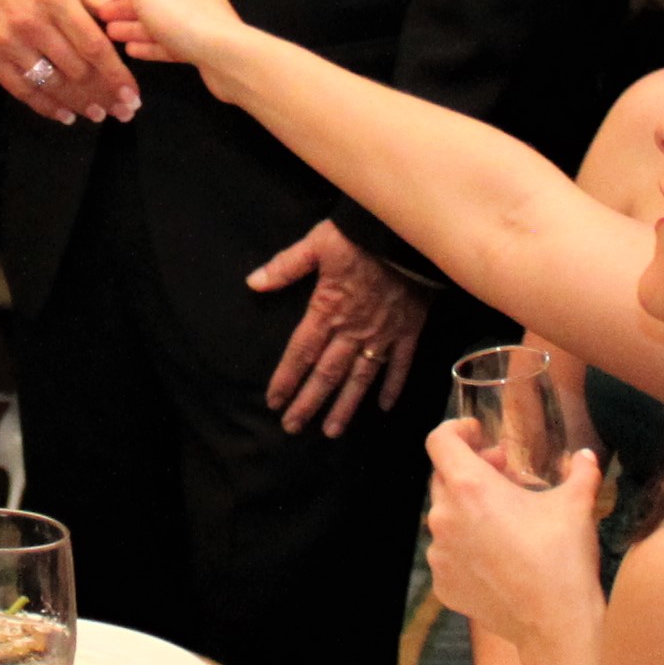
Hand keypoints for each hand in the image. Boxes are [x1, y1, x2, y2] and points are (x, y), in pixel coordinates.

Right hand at [0, 0, 141, 124]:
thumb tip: (118, 20)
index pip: (93, 45)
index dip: (116, 74)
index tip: (132, 93)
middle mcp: (32, 23)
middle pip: (76, 70)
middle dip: (104, 94)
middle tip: (123, 110)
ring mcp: (7, 43)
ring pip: (51, 84)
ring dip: (79, 104)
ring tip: (99, 114)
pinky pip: (22, 90)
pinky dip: (46, 106)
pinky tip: (65, 115)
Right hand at [92, 0, 243, 68]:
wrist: (224, 55)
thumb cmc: (181, 16)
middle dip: (126, 6)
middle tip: (102, 16)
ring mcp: (198, 21)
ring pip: (159, 21)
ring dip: (134, 27)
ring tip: (111, 34)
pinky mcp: (201, 47)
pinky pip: (169, 43)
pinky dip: (150, 45)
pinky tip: (132, 51)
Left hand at [256, 221, 425, 436]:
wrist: (410, 234)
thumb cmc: (361, 235)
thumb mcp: (317, 243)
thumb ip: (286, 266)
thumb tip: (253, 283)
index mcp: (327, 310)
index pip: (300, 352)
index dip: (286, 379)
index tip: (274, 402)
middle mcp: (352, 330)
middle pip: (326, 374)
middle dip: (309, 403)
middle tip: (293, 428)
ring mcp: (382, 334)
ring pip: (360, 378)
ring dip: (345, 406)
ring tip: (331, 431)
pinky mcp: (408, 331)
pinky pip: (400, 365)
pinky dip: (392, 387)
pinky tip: (383, 407)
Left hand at [421, 418, 607, 644]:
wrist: (555, 622)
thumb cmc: (562, 558)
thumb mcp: (576, 505)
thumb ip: (580, 472)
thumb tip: (587, 456)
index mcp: (470, 488)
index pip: (440, 441)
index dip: (456, 430)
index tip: (477, 434)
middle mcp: (444, 518)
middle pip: (444, 478)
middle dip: (472, 470)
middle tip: (504, 476)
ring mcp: (440, 555)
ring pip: (447, 518)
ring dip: (469, 511)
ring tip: (505, 520)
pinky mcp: (443, 585)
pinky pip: (449, 554)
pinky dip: (467, 547)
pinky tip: (498, 555)